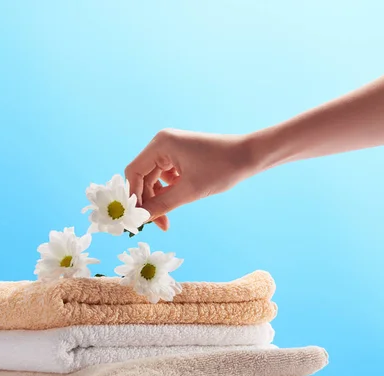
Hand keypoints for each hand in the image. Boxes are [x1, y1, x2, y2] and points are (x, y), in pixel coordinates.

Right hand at [125, 129, 252, 229]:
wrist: (249, 156)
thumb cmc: (222, 168)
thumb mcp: (190, 191)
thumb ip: (161, 204)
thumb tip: (141, 219)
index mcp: (161, 144)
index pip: (134, 172)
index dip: (133, 196)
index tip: (137, 218)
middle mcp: (162, 143)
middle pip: (143, 177)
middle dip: (148, 201)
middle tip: (156, 224)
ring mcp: (171, 149)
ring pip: (154, 179)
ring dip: (158, 199)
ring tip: (167, 219)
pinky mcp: (180, 157)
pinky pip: (166, 177)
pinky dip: (168, 192)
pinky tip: (177, 203)